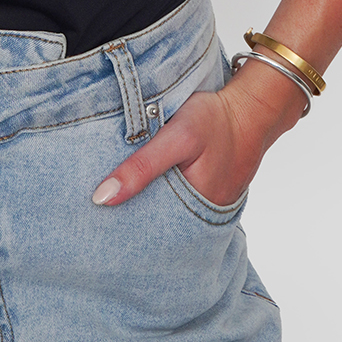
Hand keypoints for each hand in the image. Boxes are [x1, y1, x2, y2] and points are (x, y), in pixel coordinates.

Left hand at [91, 61, 305, 207]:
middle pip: (154, 226)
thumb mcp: (177, 137)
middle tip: (94, 214)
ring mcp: (204, 207)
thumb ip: (142, 167)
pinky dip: (159, 194)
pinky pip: (177, 201)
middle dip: (128, 219)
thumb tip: (102, 198)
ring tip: (112, 201)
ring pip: (165, 214)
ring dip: (143, 205)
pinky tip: (142, 184)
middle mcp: (199, 217)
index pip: (146, 232)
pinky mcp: (205, 193)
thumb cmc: (216, 121)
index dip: (118, 227)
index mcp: (191, 213)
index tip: (90, 222)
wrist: (251, 109)